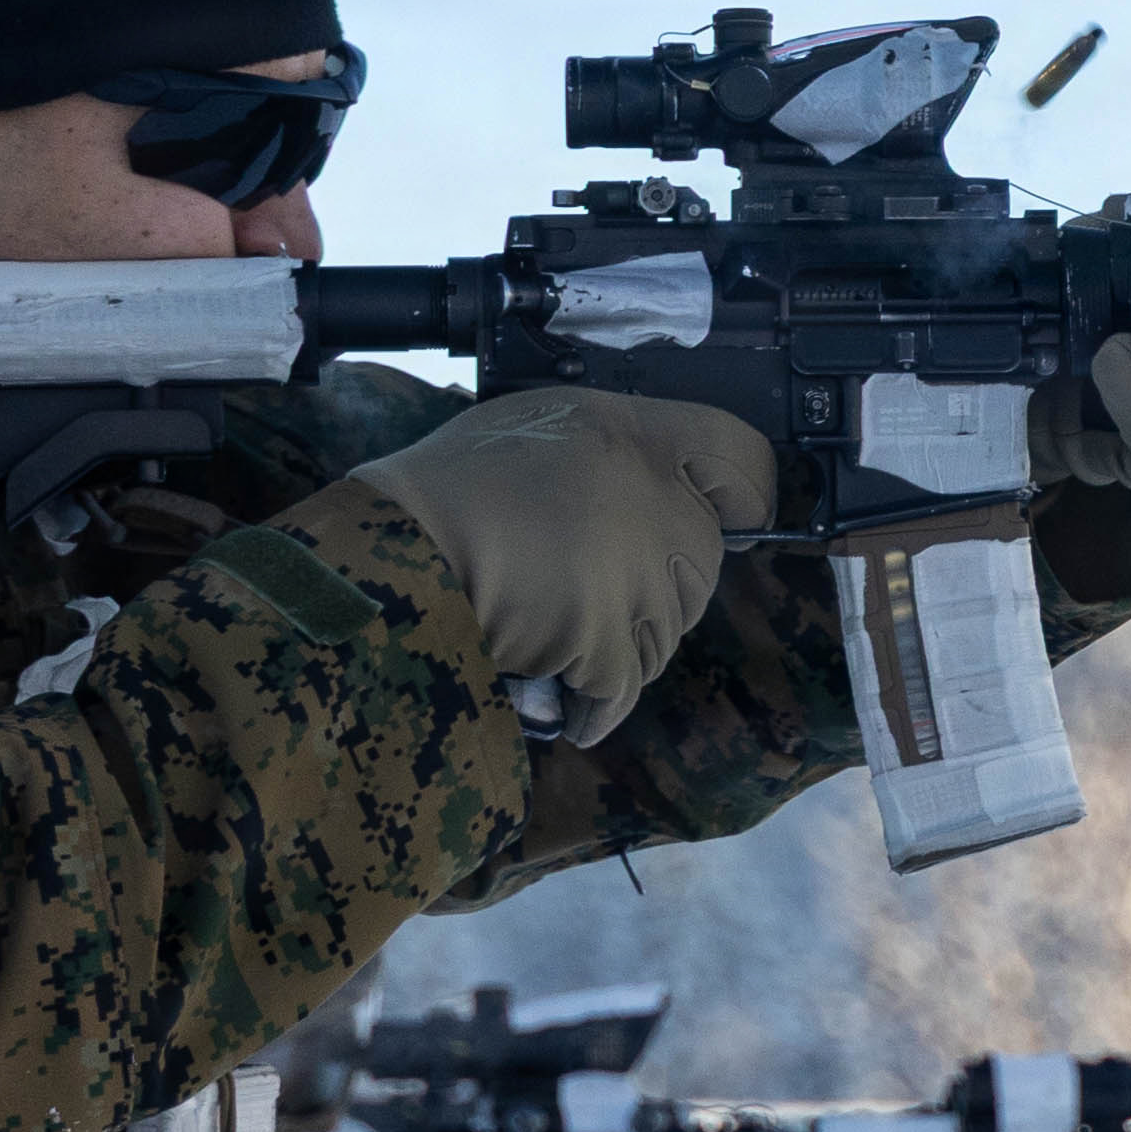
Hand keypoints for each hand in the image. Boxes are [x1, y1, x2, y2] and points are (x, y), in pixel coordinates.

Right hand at [327, 389, 781, 746]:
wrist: (388, 558)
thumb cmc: (440, 494)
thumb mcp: (529, 430)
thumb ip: (603, 454)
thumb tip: (643, 490)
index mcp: (630, 434)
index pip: (742, 456)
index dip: (742, 490)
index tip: (729, 511)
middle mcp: (650, 497)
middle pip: (704, 558)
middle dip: (655, 580)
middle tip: (581, 581)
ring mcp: (637, 573)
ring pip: (667, 627)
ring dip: (622, 639)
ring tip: (548, 626)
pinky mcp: (611, 639)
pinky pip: (624, 687)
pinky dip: (592, 701)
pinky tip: (554, 695)